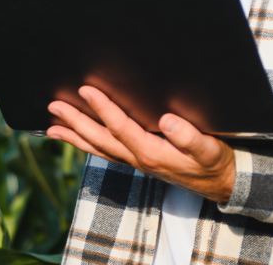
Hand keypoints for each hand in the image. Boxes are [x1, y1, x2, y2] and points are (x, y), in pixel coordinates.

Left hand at [47, 86, 235, 202]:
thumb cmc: (215, 162)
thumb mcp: (210, 149)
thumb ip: (190, 137)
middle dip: (75, 122)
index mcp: (153, 153)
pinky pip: (106, 153)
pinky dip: (87, 145)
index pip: (121, 128)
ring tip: (51, 127)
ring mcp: (136, 162)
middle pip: (100, 139)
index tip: (85, 89)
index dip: (102, 107)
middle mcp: (139, 159)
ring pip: (98, 149)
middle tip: (54, 106)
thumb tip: (167, 121)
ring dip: (74, 137)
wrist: (222, 182)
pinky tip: (77, 137)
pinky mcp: (139, 161)